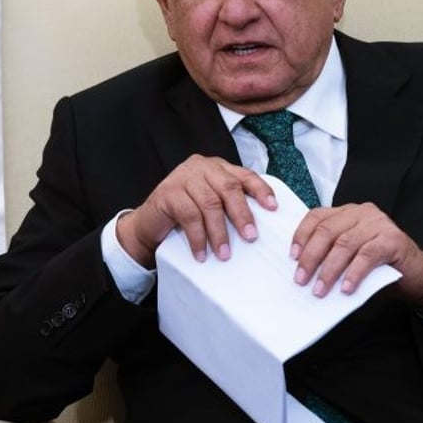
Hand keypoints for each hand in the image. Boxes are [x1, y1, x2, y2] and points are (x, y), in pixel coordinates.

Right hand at [116, 155, 276, 266]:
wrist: (149, 225)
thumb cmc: (185, 216)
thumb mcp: (211, 206)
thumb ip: (230, 205)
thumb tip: (259, 225)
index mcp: (217, 168)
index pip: (244, 175)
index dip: (261, 190)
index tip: (273, 208)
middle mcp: (202, 168)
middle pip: (229, 188)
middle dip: (242, 214)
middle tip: (250, 237)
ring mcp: (183, 177)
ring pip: (210, 203)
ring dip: (219, 232)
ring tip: (224, 254)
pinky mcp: (168, 192)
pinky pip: (189, 216)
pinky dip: (198, 237)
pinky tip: (201, 253)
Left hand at [291, 202, 422, 302]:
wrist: (418, 274)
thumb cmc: (380, 266)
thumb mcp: (350, 256)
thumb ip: (331, 255)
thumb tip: (302, 271)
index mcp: (348, 212)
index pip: (317, 217)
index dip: (301, 236)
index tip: (292, 257)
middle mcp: (362, 213)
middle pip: (327, 231)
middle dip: (311, 256)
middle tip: (301, 279)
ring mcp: (379, 224)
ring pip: (345, 244)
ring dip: (329, 269)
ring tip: (320, 289)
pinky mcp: (393, 239)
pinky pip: (367, 255)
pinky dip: (354, 273)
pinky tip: (346, 289)